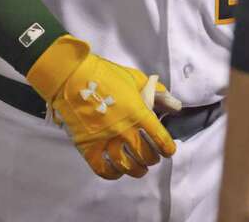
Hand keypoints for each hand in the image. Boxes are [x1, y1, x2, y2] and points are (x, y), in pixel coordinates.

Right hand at [26, 35, 176, 179]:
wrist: (72, 77)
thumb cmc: (106, 75)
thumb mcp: (136, 79)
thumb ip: (158, 93)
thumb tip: (176, 107)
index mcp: (139, 113)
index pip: (160, 139)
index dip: (168, 148)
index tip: (169, 150)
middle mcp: (124, 130)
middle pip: (146, 155)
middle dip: (153, 158)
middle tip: (153, 157)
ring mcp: (106, 141)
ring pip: (128, 166)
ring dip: (137, 170)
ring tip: (140, 168)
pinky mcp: (88, 147)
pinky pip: (103, 169)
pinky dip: (113, 174)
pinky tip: (118, 171)